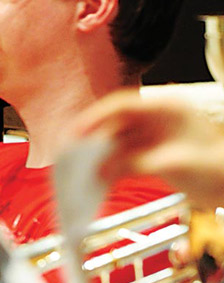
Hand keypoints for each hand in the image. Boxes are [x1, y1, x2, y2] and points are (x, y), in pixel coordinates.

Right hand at [72, 90, 223, 209]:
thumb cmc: (217, 169)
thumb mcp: (175, 165)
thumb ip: (135, 165)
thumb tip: (101, 171)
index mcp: (165, 108)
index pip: (122, 105)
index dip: (96, 116)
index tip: (78, 132)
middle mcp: (156, 119)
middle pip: (115, 123)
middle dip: (94, 139)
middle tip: (73, 155)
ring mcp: (152, 136)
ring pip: (116, 141)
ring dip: (100, 156)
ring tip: (81, 169)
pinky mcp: (150, 153)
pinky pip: (123, 156)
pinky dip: (110, 167)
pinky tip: (98, 177)